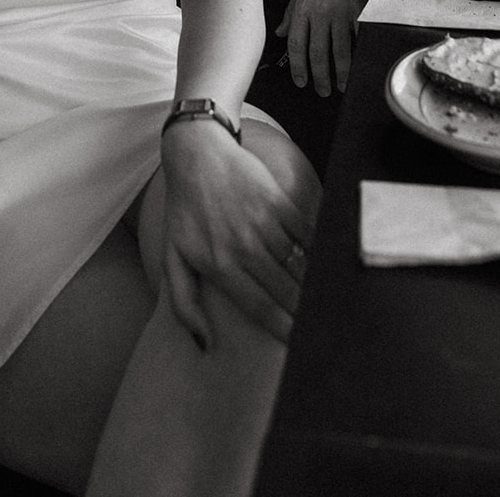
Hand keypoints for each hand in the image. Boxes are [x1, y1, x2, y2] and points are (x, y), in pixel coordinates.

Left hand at [159, 121, 315, 348]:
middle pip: (284, 290)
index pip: (258, 307)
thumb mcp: (173, 258)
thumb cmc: (184, 212)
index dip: (282, 329)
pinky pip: (306, 233)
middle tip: (321, 328)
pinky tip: (324, 263)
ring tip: (326, 301)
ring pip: (298, 264)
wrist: (196, 155)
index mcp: (217, 265)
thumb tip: (205, 345)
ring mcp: (262, 221)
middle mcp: (242, 245)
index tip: (299, 345)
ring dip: (313, 285)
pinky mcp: (277, 200)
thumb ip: (184, 305)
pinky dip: (317, 250)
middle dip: (304, 312)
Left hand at [276, 0, 378, 95]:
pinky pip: (357, 37)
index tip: (300, 81)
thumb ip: (291, 11)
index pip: (296, 45)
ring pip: (339, 50)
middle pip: (318, 53)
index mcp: (302, 8)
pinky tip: (359, 65)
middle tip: (322, 92)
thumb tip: (281, 32)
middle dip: (320, 77)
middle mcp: (320, 13)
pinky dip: (358, 54)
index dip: (297, 67)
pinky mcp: (358, 9)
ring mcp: (340, 13)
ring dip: (340, 72)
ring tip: (341, 85)